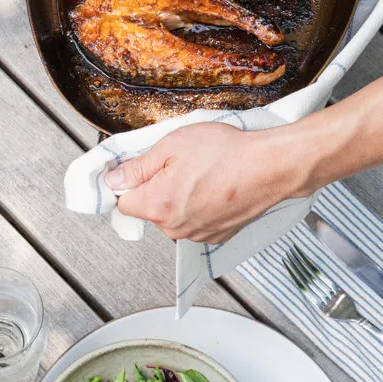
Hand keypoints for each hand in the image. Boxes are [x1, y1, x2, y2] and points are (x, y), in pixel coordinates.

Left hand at [107, 122, 305, 243]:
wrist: (270, 167)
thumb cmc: (226, 152)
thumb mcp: (172, 145)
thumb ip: (137, 166)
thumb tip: (112, 180)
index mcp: (158, 205)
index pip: (122, 202)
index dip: (128, 182)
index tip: (141, 169)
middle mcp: (175, 228)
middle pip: (148, 210)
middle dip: (156, 188)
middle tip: (179, 164)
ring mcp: (197, 235)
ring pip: (172, 217)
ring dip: (179, 198)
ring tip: (202, 174)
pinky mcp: (216, 236)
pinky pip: (195, 222)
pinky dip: (199, 207)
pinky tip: (214, 187)